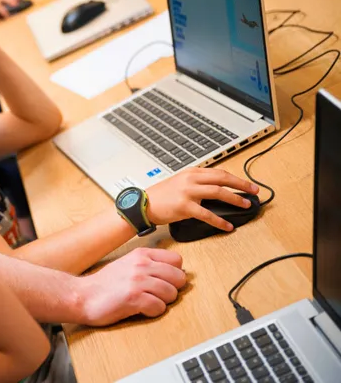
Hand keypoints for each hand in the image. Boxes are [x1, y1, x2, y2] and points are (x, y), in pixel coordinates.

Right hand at [77, 248, 185, 325]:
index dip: (173, 273)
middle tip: (158, 294)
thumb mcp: (127, 263)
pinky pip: (159, 307)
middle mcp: (141, 264)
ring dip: (163, 302)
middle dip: (172, 289)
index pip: (176, 260)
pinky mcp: (134, 298)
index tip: (163, 280)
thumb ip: (148, 264)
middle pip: (179, 277)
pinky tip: (142, 309)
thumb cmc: (105, 284)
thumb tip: (173, 272)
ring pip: (172, 293)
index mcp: (141, 254)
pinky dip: (153, 312)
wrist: (83, 295)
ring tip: (148, 302)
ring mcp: (137, 281)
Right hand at [145, 168, 259, 231]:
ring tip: (246, 205)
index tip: (248, 184)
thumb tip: (217, 188)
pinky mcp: (184, 206)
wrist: (143, 204)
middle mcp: (190, 179)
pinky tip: (227, 226)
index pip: (219, 172)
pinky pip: (207, 214)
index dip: (236, 178)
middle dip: (241, 185)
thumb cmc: (161, 195)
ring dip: (235, 199)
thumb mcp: (180, 182)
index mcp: (191, 172)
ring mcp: (187, 192)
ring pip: (218, 192)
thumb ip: (196, 183)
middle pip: (222, 179)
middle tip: (254, 191)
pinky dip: (219, 221)